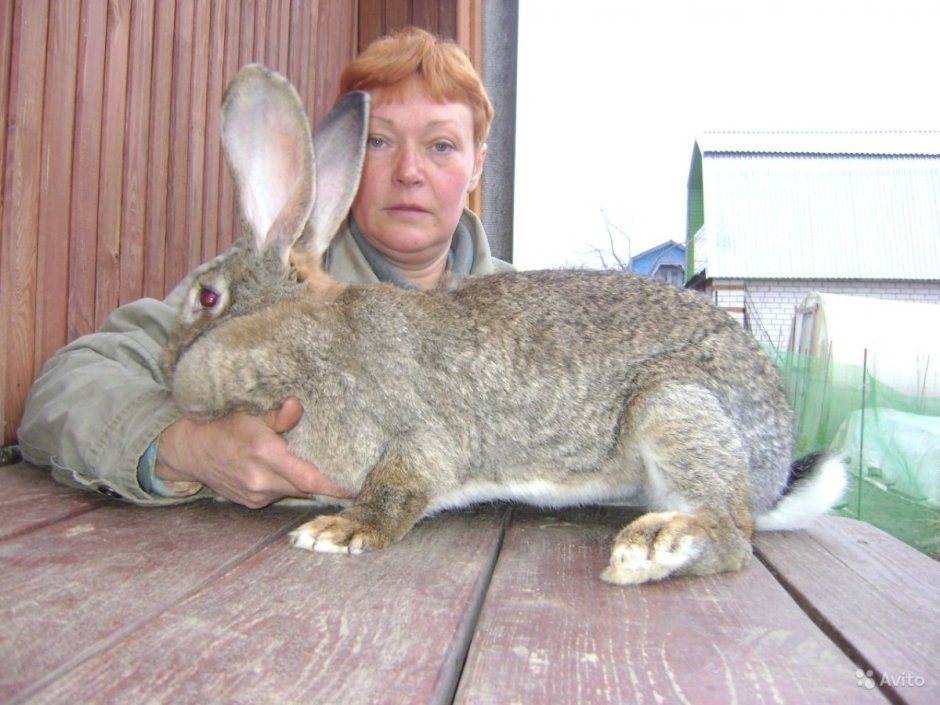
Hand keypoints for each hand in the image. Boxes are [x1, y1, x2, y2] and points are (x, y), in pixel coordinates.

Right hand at [155, 398, 352, 507]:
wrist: (190, 450)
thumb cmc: (223, 425)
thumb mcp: (249, 412)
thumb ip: (277, 416)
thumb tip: (297, 406)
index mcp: (265, 454)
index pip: (308, 477)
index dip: (334, 484)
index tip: (356, 486)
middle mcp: (261, 479)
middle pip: (306, 487)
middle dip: (325, 481)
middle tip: (349, 471)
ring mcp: (255, 495)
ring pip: (293, 492)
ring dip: (306, 482)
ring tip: (323, 468)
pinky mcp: (251, 502)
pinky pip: (279, 495)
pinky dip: (288, 485)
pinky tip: (292, 472)